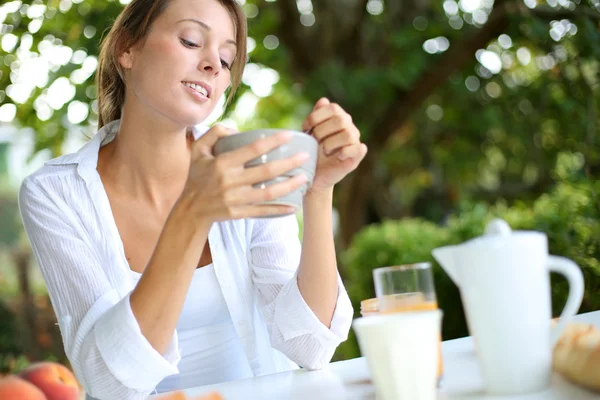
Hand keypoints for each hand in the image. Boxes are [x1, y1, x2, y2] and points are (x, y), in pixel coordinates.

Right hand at [180, 125, 309, 221]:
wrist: (190, 209)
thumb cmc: (197, 176)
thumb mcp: (199, 150)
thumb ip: (215, 132)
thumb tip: (238, 129)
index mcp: (222, 163)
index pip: (252, 149)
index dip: (272, 141)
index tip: (289, 135)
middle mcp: (230, 181)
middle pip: (265, 172)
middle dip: (288, 163)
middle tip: (306, 156)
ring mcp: (234, 199)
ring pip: (267, 193)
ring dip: (288, 186)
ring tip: (304, 179)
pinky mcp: (238, 213)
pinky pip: (262, 211)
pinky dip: (279, 210)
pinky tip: (294, 206)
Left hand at [301, 98, 366, 193]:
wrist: (314, 174)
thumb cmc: (311, 151)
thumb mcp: (309, 133)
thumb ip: (315, 117)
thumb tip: (323, 100)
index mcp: (338, 117)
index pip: (332, 107)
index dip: (316, 116)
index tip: (305, 128)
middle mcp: (349, 126)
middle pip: (341, 119)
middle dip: (322, 130)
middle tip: (314, 141)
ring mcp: (354, 141)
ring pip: (349, 134)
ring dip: (331, 142)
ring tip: (324, 150)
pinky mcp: (356, 156)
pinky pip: (358, 148)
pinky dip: (346, 151)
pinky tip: (337, 155)